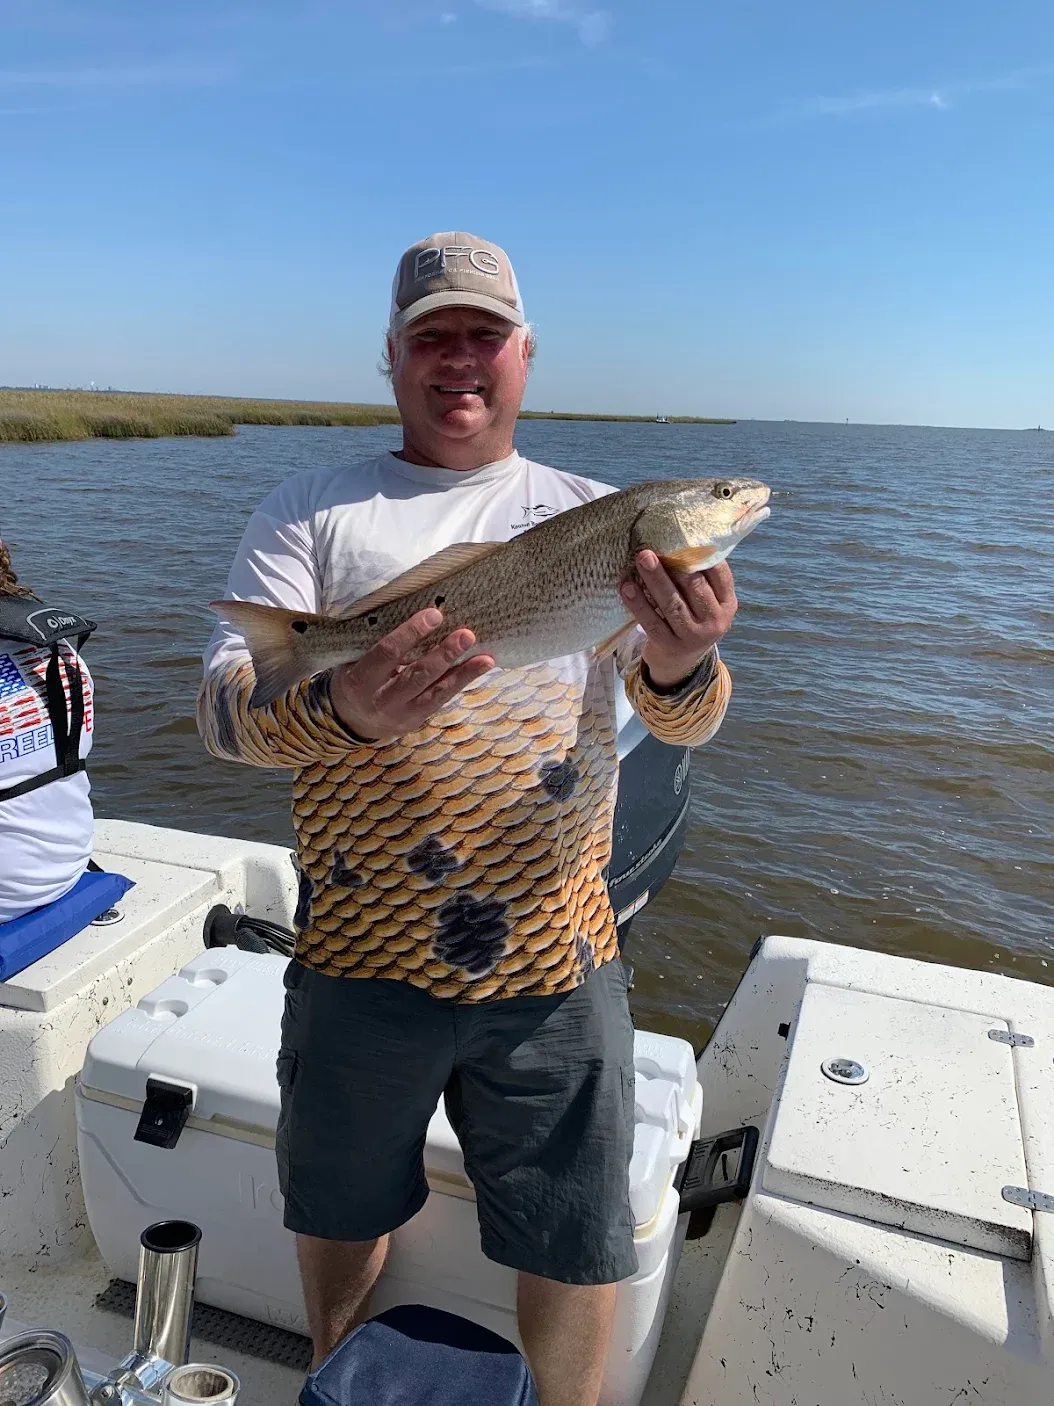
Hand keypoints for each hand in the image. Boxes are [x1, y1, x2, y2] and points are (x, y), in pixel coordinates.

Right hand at [329, 608, 494, 742]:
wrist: (350, 720)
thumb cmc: (355, 677)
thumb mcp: (354, 660)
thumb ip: (378, 643)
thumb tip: (416, 612)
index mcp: (360, 679)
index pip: (387, 652)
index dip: (411, 633)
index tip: (434, 614)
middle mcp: (381, 700)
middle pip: (417, 675)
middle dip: (444, 655)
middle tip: (466, 635)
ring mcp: (401, 714)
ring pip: (436, 693)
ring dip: (463, 674)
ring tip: (485, 658)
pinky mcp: (416, 721)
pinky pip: (441, 700)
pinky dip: (461, 682)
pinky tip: (479, 668)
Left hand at [620, 551, 737, 689]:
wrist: (680, 662)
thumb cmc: (692, 619)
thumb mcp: (706, 603)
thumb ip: (701, 578)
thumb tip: (682, 538)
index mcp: (728, 604)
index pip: (720, 574)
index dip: (702, 555)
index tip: (683, 537)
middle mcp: (715, 621)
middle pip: (694, 588)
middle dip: (674, 565)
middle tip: (654, 547)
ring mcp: (693, 636)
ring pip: (672, 604)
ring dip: (655, 580)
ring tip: (641, 560)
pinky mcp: (669, 646)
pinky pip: (651, 622)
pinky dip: (638, 603)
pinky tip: (626, 587)